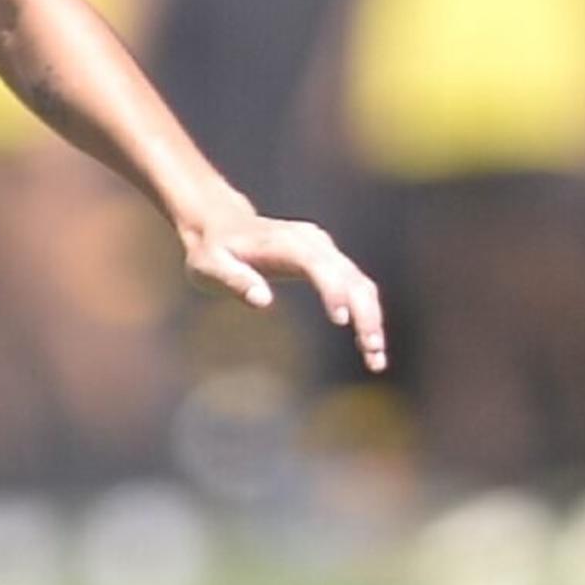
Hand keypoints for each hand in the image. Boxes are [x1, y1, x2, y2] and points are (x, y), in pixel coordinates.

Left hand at [179, 197, 389, 371]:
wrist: (220, 225)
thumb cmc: (211, 252)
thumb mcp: (209, 267)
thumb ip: (234, 280)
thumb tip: (262, 301)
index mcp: (285, 243)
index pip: (318, 265)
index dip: (333, 290)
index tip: (342, 321)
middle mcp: (313, 242)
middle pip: (351, 278)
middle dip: (365, 314)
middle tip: (373, 351)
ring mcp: (325, 250)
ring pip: (360, 284)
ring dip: (372, 319)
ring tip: (375, 358)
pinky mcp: (330, 260)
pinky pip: (356, 287)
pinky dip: (365, 314)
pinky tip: (367, 344)